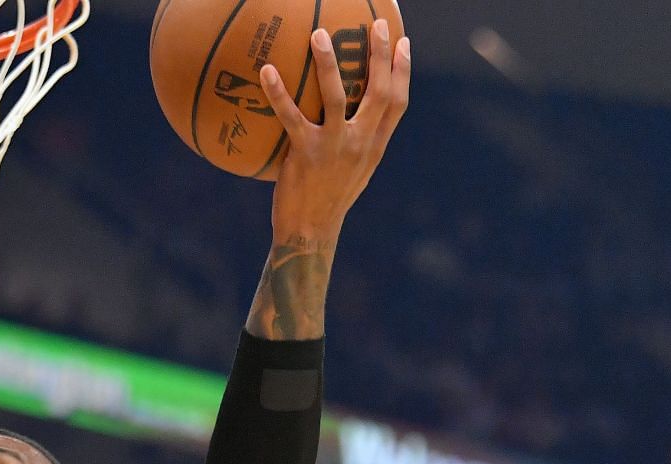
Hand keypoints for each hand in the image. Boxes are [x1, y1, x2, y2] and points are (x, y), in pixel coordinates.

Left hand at [258, 19, 409, 241]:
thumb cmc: (327, 201)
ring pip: (336, 96)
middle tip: (377, 23)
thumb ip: (358, 143)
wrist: (310, 234)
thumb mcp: (353, 172)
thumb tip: (352, 117)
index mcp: (374, 146)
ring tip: (319, 34)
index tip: (404, 42)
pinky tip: (266, 70)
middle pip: (379, 91)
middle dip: (380, 54)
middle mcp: (361, 143)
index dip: (403, 71)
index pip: (398, 102)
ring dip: (328, 62)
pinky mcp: (306, 154)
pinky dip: (278, 92)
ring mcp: (334, 147)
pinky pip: (291, 116)